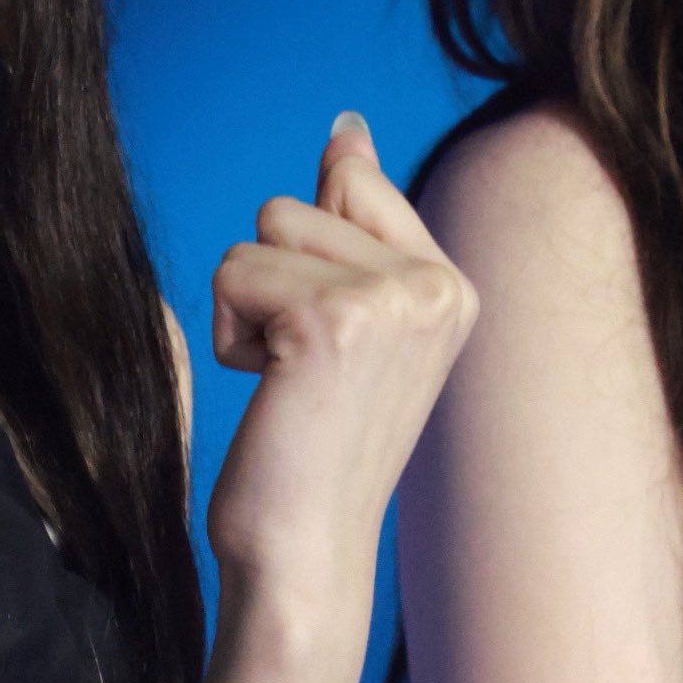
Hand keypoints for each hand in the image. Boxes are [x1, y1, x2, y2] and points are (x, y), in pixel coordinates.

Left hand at [203, 114, 476, 657]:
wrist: (304, 554)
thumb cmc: (313, 448)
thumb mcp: (347, 319)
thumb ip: (352, 219)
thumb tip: (347, 128)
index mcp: (452, 284)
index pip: (351, 182)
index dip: (305, 255)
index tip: (329, 345)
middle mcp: (438, 285)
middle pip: (295, 204)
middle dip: (271, 283)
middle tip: (305, 375)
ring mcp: (392, 300)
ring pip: (260, 233)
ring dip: (246, 309)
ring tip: (288, 384)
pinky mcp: (332, 321)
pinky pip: (234, 273)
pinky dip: (230, 335)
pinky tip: (270, 392)